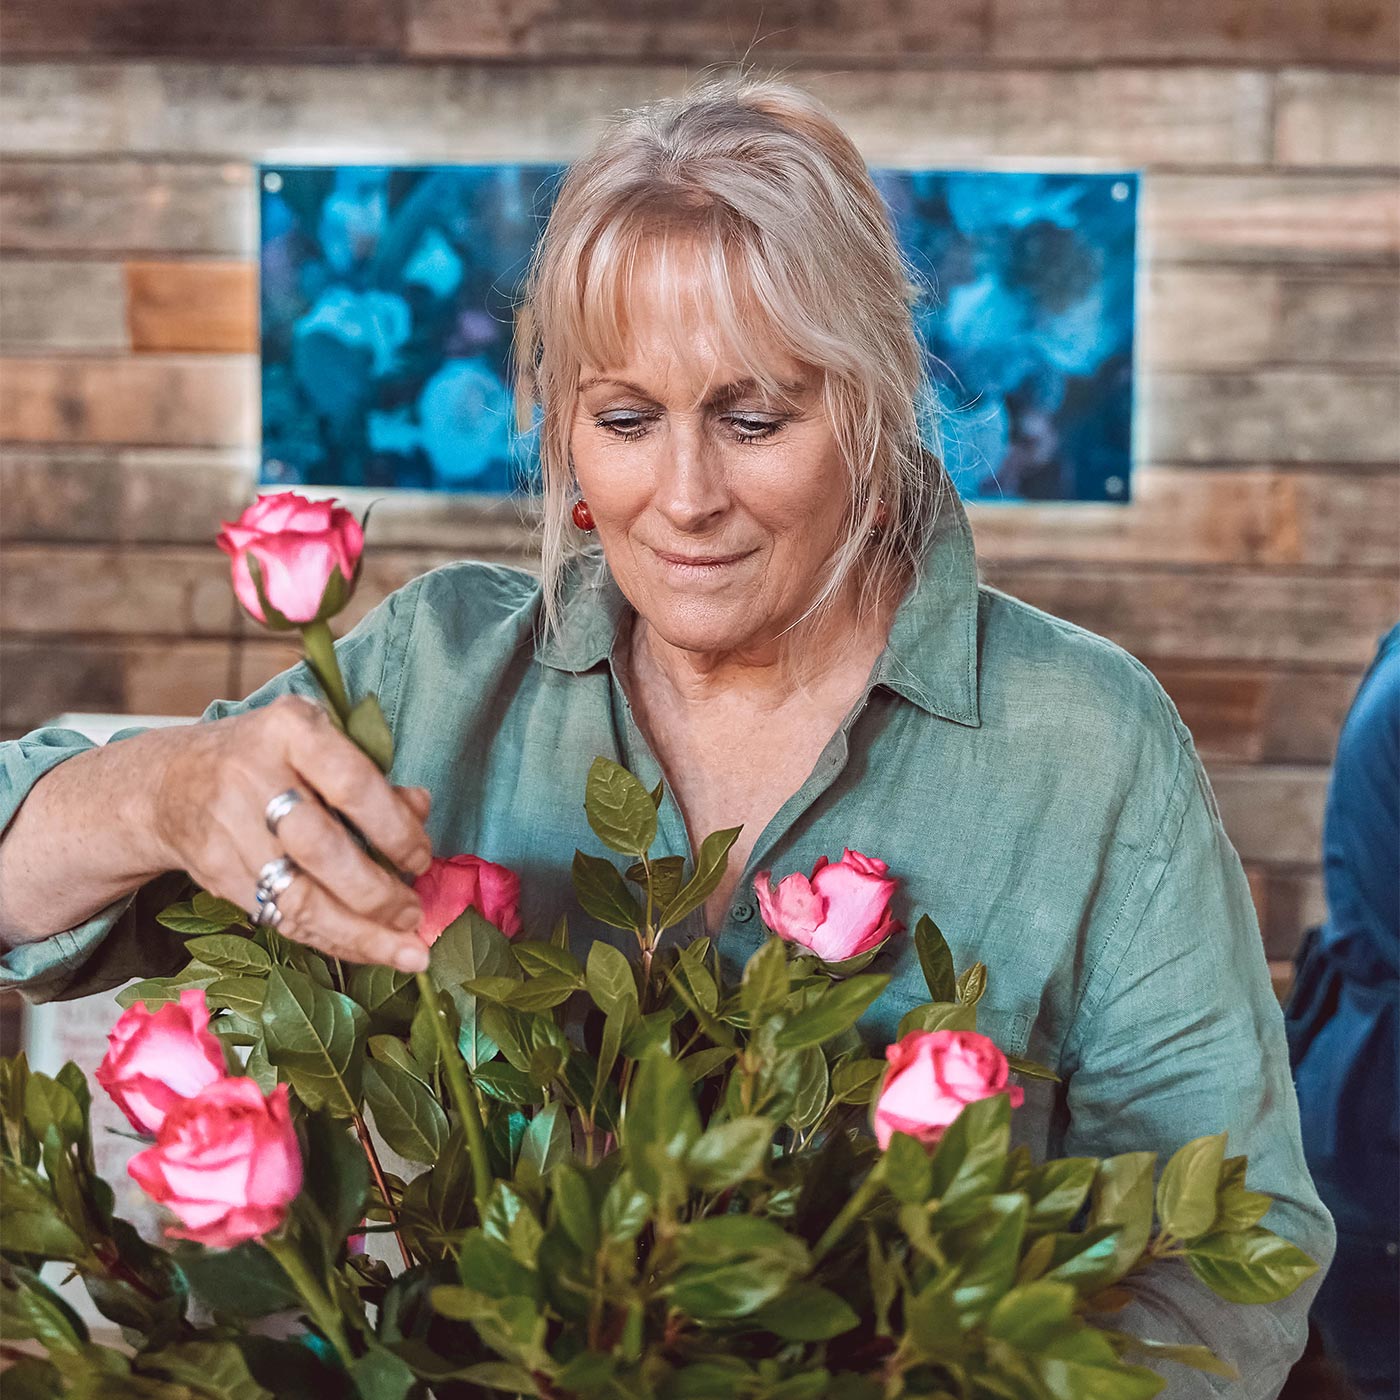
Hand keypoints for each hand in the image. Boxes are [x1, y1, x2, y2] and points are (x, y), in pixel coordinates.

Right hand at [153, 695, 432, 971]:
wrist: (168, 781)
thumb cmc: (267, 759)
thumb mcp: (317, 745)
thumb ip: (371, 779)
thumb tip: (420, 809)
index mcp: (289, 730)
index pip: (353, 784)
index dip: (395, 829)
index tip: (422, 860)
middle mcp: (251, 776)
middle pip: (321, 849)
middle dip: (375, 893)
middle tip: (414, 915)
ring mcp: (226, 827)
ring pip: (297, 896)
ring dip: (357, 933)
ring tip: (405, 953)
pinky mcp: (213, 872)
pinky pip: (279, 916)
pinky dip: (328, 938)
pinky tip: (364, 949)